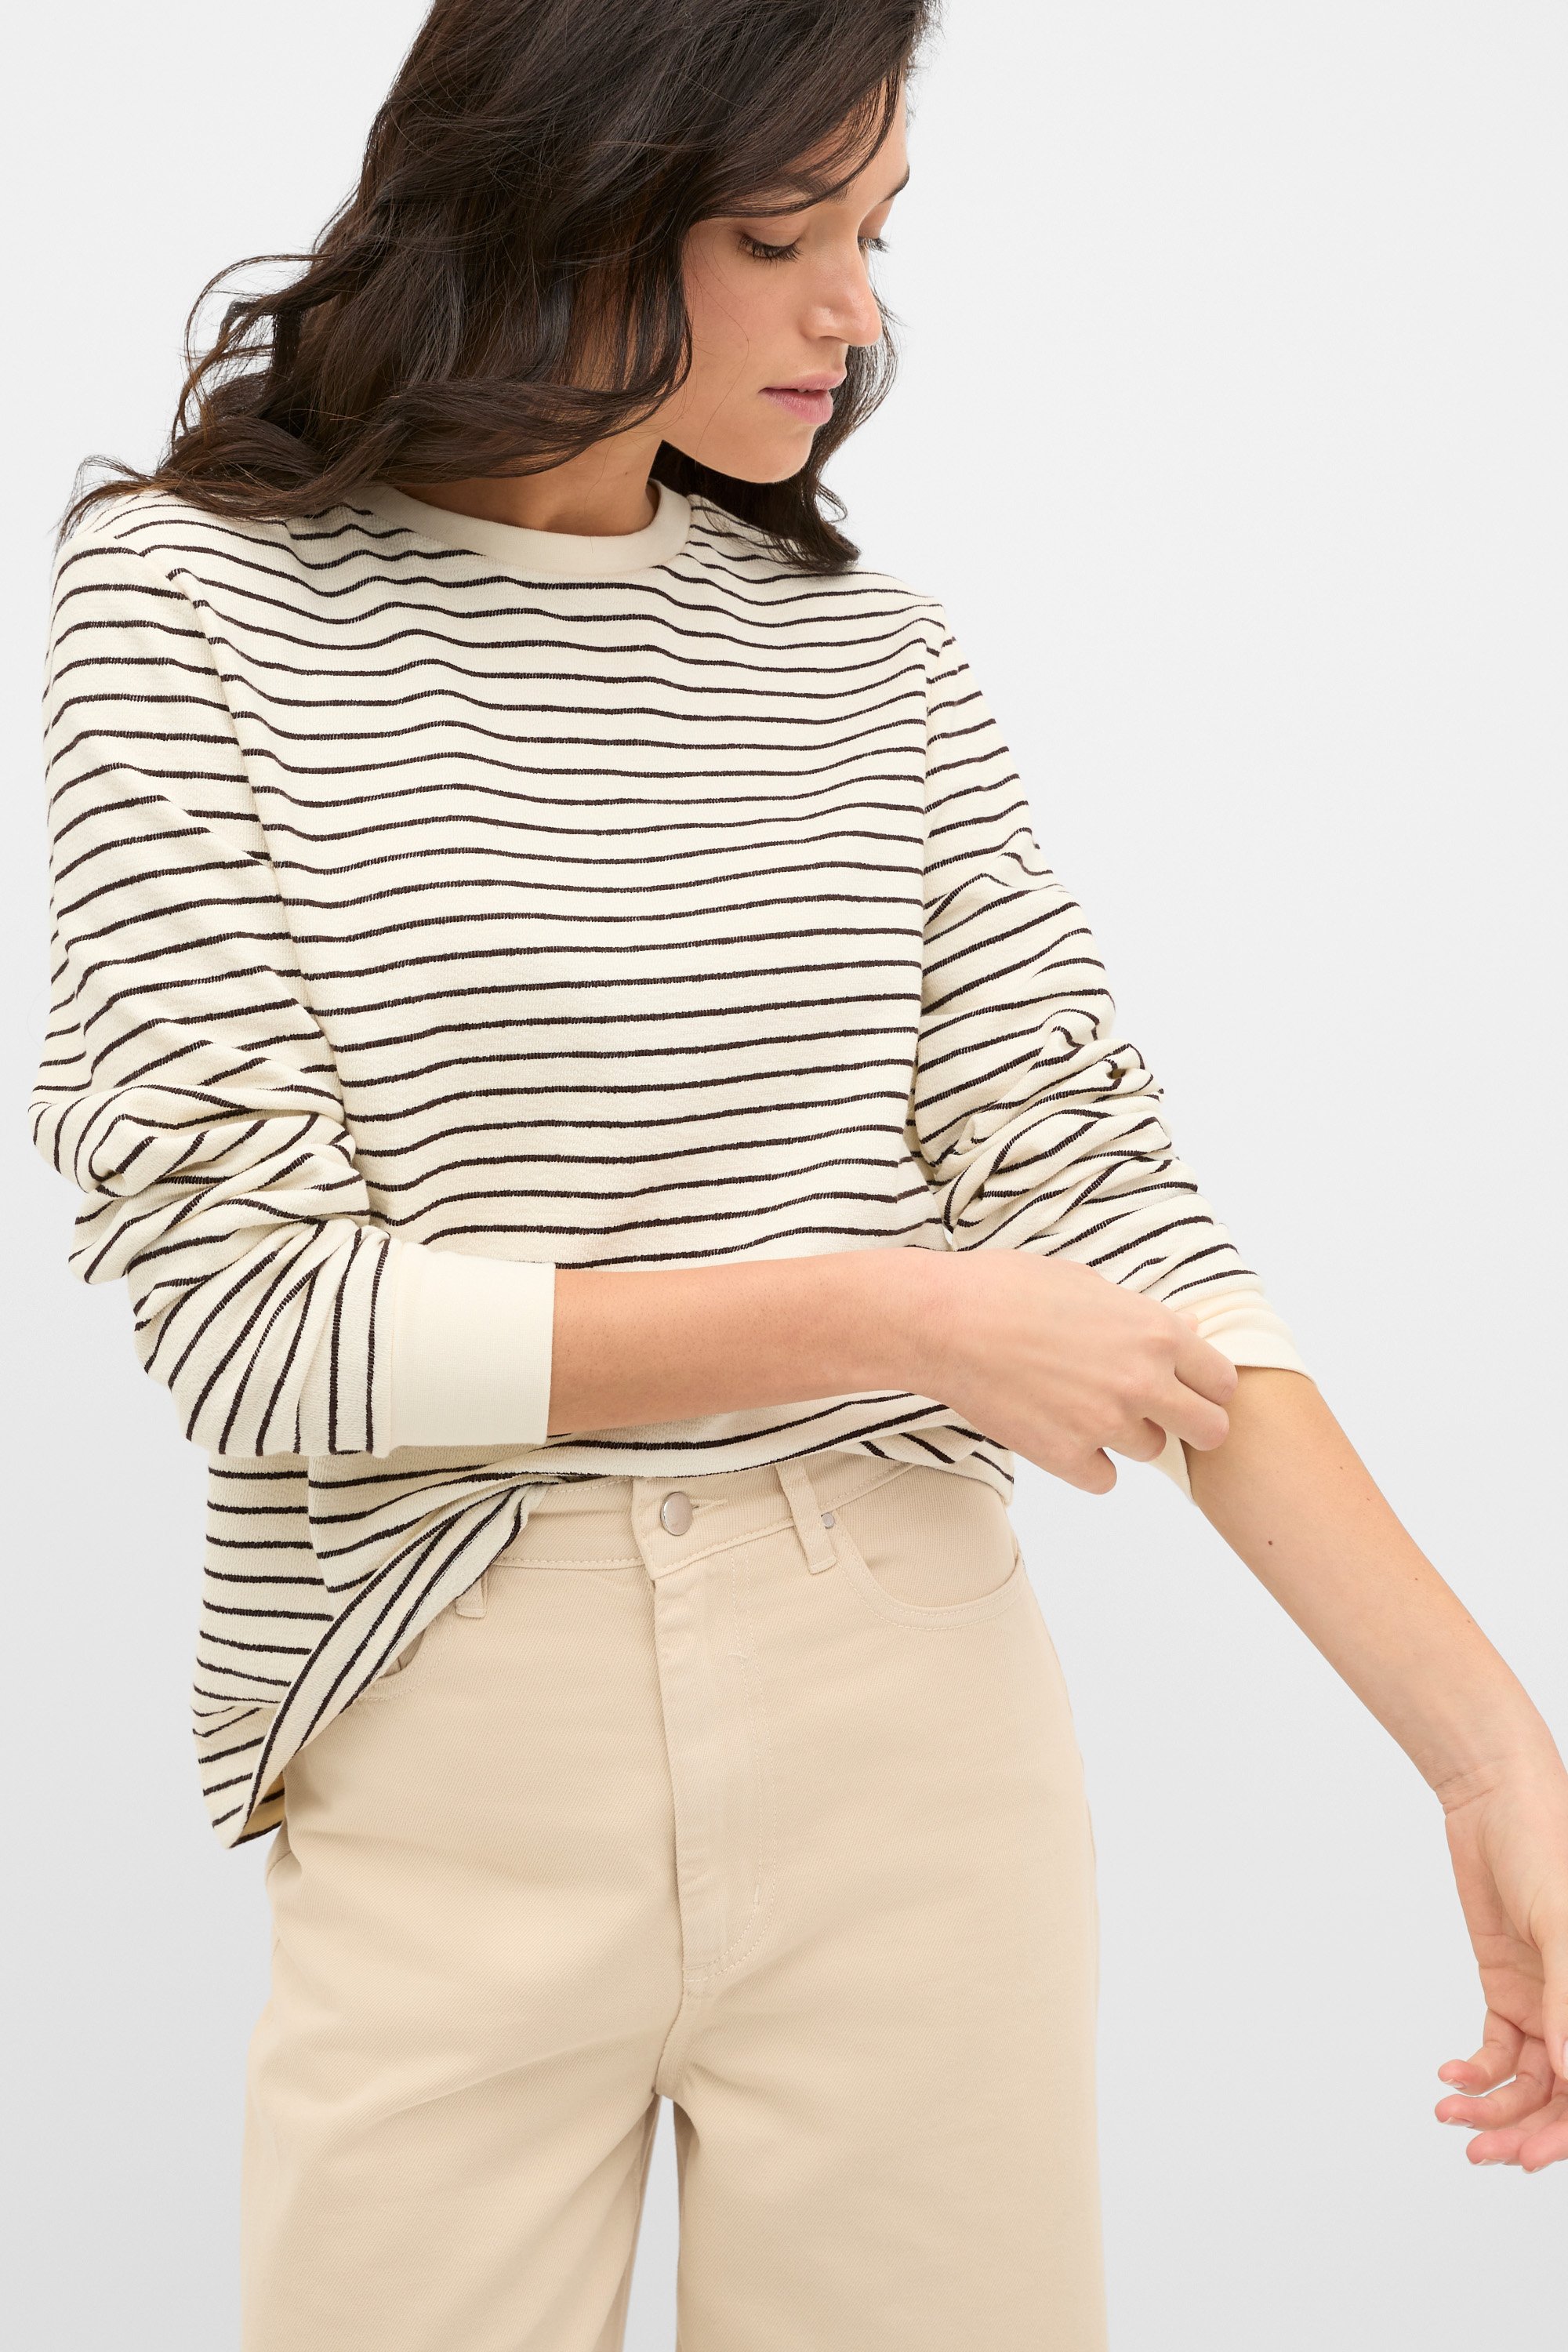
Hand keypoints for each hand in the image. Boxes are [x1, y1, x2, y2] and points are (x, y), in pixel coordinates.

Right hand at [914, 1253, 1236, 1492]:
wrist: (943, 1322)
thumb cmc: (1007, 1289)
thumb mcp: (1087, 1283)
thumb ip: (1144, 1316)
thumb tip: (1187, 1329)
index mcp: (1155, 1332)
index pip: (1223, 1381)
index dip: (1208, 1386)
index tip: (1189, 1387)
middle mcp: (1141, 1381)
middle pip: (1210, 1430)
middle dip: (1192, 1425)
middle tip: (1161, 1415)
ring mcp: (1105, 1423)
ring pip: (1150, 1451)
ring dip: (1127, 1435)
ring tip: (1083, 1404)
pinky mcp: (1065, 1456)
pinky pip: (1104, 1478)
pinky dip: (1087, 1463)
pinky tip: (1060, 1431)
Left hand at [1432, 1751, 1567, 2169]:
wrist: (1495, 1799)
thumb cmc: (1545, 1846)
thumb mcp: (1560, 1921)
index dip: (1567, 2130)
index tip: (1530, 2157)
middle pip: (1563, 2096)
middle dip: (1524, 2129)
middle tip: (1481, 2152)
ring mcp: (1547, 2002)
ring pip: (1527, 2081)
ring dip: (1492, 2107)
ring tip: (1450, 2117)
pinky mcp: (1508, 1987)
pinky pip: (1497, 2049)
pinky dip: (1474, 2070)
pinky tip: (1449, 2076)